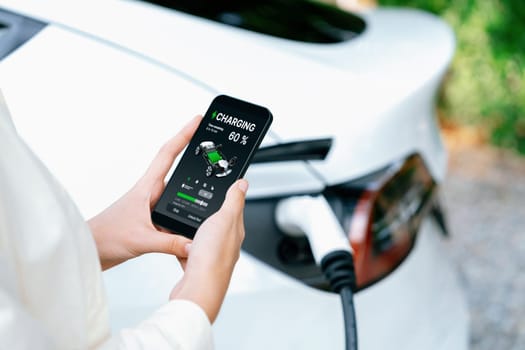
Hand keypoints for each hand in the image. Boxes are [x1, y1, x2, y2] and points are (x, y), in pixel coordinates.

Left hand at [88, 116, 201, 269]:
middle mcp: (152, 193)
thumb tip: (195, 243)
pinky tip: (197, 220)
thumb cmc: (106, 237)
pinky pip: (177, 213)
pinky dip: (188, 215)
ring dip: (193, 187)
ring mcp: (153, 206)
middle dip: (193, 152)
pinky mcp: (153, 220)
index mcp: (147, 187)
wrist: (90, 249)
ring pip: (180, 192)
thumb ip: (170, 243)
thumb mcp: (142, 240)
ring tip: (212, 180)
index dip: (184, 134)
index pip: (168, 153)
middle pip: (177, 167)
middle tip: (212, 142)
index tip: (197, 121)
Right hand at [169, 179, 247, 322]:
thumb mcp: (225, 219)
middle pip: (216, 222)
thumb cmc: (213, 258)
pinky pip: (187, 250)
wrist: (198, 290)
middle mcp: (224, 244)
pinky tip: (175, 242)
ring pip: (200, 236)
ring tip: (182, 220)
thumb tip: (243, 184)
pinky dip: (180, 245)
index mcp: (234, 230)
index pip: (234, 208)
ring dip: (191, 229)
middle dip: (207, 212)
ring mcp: (209, 255)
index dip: (229, 196)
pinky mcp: (195, 265)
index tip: (223, 186)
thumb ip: (233, 200)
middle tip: (197, 200)